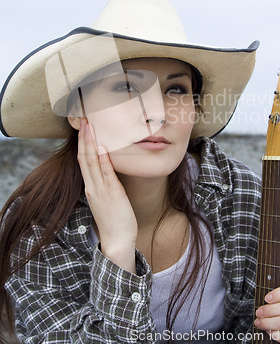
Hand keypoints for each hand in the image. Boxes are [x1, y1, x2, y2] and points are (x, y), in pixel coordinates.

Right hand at [77, 119, 137, 272]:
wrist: (116, 240)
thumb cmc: (113, 218)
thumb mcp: (105, 197)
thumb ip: (104, 182)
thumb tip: (108, 165)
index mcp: (90, 186)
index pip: (83, 160)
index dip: (83, 142)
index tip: (84, 127)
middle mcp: (92, 186)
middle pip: (84, 157)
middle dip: (84, 138)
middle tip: (84, 120)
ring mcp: (100, 190)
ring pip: (92, 163)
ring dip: (91, 143)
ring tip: (90, 126)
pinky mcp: (112, 195)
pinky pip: (106, 175)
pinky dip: (104, 161)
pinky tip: (104, 148)